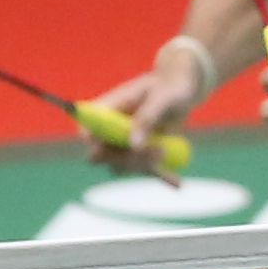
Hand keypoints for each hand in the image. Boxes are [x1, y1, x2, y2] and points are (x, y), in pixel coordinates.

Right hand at [84, 55, 200, 184]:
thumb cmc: (169, 86)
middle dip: (127, 158)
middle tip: (157, 149)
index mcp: (107, 108)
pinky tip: (175, 182)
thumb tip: (133, 144)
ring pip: (121, 165)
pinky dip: (159, 174)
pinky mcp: (138, 151)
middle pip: (103, 155)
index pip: (86, 129)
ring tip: (165, 151)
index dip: (92, 143)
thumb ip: (147, 118)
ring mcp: (122, 141)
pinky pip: (144, 168)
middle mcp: (110, 127)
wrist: (181, 88)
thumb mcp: (162, 98)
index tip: (105, 149)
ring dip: (144, 164)